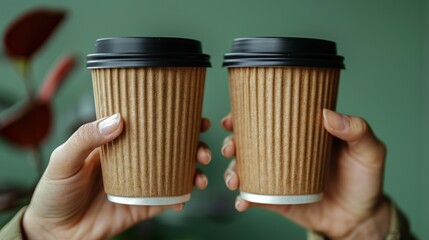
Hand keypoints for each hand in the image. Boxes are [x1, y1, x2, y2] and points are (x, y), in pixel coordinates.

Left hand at [23, 113, 211, 239]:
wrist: (53, 232)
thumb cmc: (54, 192)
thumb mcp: (63, 159)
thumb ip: (85, 137)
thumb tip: (117, 120)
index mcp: (118, 144)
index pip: (150, 126)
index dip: (173, 119)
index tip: (193, 115)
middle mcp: (134, 161)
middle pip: (170, 149)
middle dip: (193, 146)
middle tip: (202, 149)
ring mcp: (140, 184)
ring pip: (174, 173)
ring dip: (193, 172)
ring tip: (200, 174)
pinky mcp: (140, 207)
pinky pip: (166, 201)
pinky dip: (180, 198)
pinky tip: (186, 196)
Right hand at [222, 109, 390, 238]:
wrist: (361, 217)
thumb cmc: (364, 179)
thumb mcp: (369, 150)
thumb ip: (357, 130)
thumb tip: (328, 114)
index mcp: (301, 134)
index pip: (269, 118)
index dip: (246, 115)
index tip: (233, 117)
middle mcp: (284, 152)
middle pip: (249, 143)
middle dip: (232, 143)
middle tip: (230, 148)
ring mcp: (278, 176)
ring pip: (246, 169)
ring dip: (232, 171)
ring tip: (234, 179)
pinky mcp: (277, 200)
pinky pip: (255, 197)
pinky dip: (244, 199)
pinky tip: (242, 202)